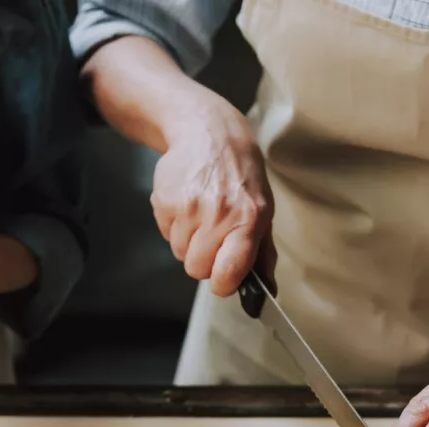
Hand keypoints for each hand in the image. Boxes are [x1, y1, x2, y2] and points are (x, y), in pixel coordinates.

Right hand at [152, 107, 273, 295]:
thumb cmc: (240, 175)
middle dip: (203, 260)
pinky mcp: (164, 201)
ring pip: (180, 254)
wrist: (208, 133)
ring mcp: (188, 208)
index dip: (223, 283)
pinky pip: (166, 234)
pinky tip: (186, 205)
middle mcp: (218, 214)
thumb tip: (265, 292)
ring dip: (189, 241)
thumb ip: (262, 253)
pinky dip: (174, 226)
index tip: (224, 278)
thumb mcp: (263, 209)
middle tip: (212, 237)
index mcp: (248, 220)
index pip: (228, 273)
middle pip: (197, 270)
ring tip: (200, 215)